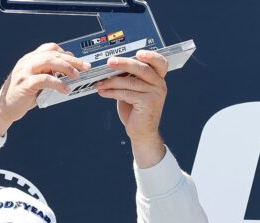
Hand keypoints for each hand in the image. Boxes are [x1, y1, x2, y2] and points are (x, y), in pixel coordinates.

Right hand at [0, 43, 90, 135]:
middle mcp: (27, 62)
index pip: (50, 48)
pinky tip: (65, 89)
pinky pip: (45, 79)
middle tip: (85, 66)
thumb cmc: (21, 95)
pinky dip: (58, 84)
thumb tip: (67, 74)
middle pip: (53, 54)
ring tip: (76, 76)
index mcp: (29, 59)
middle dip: (72, 59)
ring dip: (66, 67)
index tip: (77, 60)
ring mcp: (25, 72)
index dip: (65, 52)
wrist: (4, 108)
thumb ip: (46, 74)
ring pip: (49, 62)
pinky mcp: (25, 83)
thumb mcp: (34, 81)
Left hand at [96, 50, 167, 167]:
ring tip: (99, 83)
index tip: (138, 53)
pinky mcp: (147, 103)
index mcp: (158, 79)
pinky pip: (125, 94)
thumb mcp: (134, 91)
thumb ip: (129, 79)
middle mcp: (159, 85)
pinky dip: (111, 92)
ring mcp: (155, 94)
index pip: (160, 62)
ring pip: (130, 82)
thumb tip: (111, 68)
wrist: (142, 133)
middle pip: (142, 68)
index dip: (151, 55)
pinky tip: (103, 92)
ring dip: (111, 81)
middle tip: (109, 62)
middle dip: (124, 63)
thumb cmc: (136, 111)